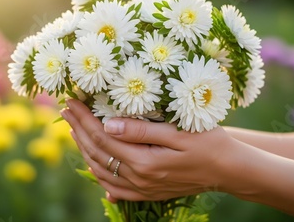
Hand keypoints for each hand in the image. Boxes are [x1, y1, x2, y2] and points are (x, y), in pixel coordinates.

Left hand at [61, 98, 239, 201]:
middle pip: (97, 153)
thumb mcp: (178, 132)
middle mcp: (139, 179)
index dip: (84, 118)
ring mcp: (142, 189)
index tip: (71, 101)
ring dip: (84, 150)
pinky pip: (115, 188)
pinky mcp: (148, 192)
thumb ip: (141, 130)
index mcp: (144, 162)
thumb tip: (108, 123)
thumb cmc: (208, 143)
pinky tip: (94, 165)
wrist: (228, 170)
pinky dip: (99, 174)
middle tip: (65, 111)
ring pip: (102, 171)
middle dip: (78, 130)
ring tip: (74, 131)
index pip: (103, 137)